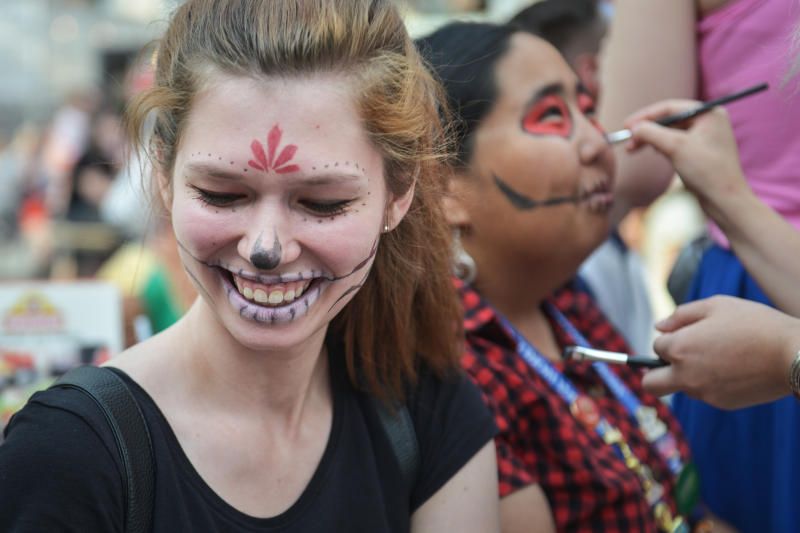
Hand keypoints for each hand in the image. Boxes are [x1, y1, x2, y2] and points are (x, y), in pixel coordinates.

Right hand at [623, 99, 753, 220]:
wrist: (725, 201)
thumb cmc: (707, 172)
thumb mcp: (675, 147)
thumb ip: (652, 133)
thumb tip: (633, 128)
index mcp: (709, 113)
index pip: (669, 108)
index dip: (645, 116)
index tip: (626, 126)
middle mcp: (708, 121)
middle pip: (669, 119)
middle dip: (646, 130)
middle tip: (628, 140)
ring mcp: (705, 137)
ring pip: (670, 132)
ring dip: (650, 139)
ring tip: (633, 149)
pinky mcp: (700, 153)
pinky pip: (675, 143)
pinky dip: (660, 147)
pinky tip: (653, 153)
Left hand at [642, 295, 799, 409]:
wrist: (793, 354)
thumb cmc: (755, 324)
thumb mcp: (716, 305)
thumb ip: (681, 315)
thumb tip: (659, 327)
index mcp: (679, 348)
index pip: (655, 346)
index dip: (670, 337)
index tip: (687, 333)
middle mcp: (685, 375)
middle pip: (650, 385)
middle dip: (655, 373)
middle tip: (675, 360)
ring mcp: (704, 393)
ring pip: (683, 387)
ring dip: (690, 374)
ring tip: (722, 355)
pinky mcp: (722, 404)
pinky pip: (707, 393)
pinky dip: (712, 382)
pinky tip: (736, 367)